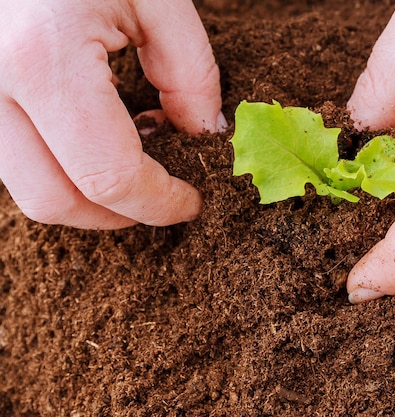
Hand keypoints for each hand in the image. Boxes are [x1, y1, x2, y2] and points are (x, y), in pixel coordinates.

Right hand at [0, 0, 225, 228]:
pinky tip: (98, 136)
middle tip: (167, 197)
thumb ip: (190, 71)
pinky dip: (62, 165)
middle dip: (120, 213)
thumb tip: (204, 134)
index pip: (107, 176)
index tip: (191, 202)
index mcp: (41, 61)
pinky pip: (14, 156)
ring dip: (89, 193)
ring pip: (27, 185)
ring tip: (137, 161)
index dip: (158, 202)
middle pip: (54, 199)